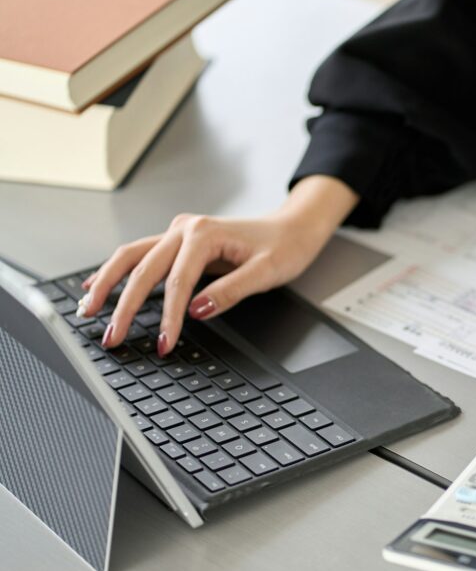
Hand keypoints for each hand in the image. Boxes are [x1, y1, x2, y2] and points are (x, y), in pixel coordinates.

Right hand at [77, 175, 358, 354]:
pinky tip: (96, 285)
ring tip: (88, 311)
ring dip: (107, 283)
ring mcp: (179, 232)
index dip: (168, 316)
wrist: (293, 228)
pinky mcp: (179, 240)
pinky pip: (140, 255)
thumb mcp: (266, 272)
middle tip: (112, 337)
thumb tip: (196, 310)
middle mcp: (185, 229)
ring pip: (131, 256)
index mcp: (204, 234)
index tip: (163, 342)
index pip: (177, 282)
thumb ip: (231, 291)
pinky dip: (117, 271)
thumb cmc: (284, 247)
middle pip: (142, 268)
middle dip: (123, 306)